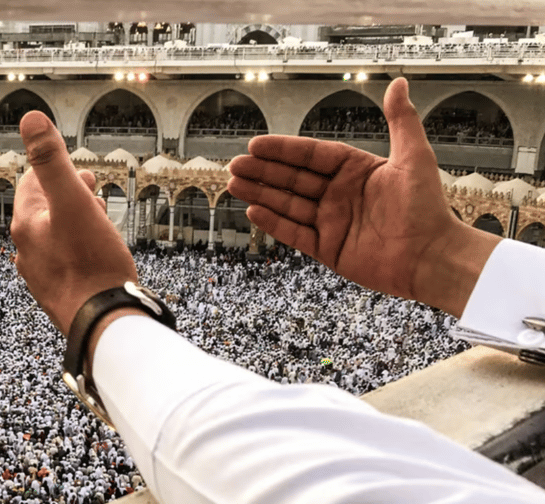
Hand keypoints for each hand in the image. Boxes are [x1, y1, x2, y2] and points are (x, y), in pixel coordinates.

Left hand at [13, 111, 137, 335]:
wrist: (103, 322)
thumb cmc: (91, 264)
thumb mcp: (73, 201)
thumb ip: (51, 160)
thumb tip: (30, 120)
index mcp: (26, 225)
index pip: (32, 185)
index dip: (55, 171)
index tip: (78, 171)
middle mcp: (28, 251)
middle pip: (44, 211)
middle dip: (67, 195)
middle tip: (91, 188)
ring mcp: (42, 275)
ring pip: (55, 237)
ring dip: (75, 222)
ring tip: (98, 217)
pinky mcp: (59, 294)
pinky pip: (66, 261)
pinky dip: (80, 248)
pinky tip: (97, 254)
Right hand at [227, 78, 499, 316]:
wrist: (432, 257)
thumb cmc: (429, 207)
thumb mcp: (414, 157)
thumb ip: (401, 120)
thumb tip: (398, 83)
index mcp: (356, 171)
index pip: (311, 155)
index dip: (283, 150)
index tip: (257, 144)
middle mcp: (340, 195)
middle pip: (293, 178)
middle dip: (263, 171)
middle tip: (236, 164)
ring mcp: (332, 222)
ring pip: (288, 204)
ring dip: (261, 193)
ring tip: (235, 184)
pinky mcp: (328, 248)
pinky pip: (294, 233)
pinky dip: (274, 223)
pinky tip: (254, 210)